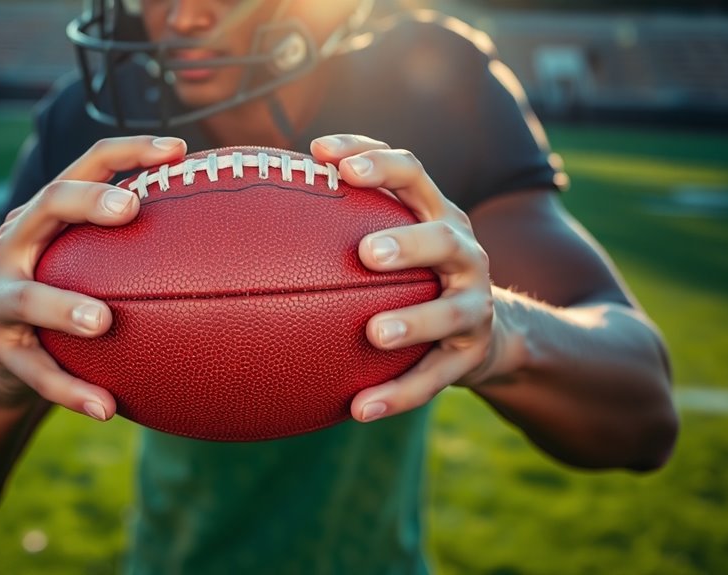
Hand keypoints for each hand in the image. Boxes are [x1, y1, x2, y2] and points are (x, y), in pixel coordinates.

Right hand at [0, 135, 186, 419]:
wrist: (9, 361)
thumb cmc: (73, 299)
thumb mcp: (97, 267)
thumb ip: (143, 249)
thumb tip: (238, 242)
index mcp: (49, 215)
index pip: (86, 165)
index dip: (130, 151)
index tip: (180, 150)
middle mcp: (16, 244)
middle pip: (47, 204)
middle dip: (86, 202)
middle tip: (129, 210)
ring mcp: (1, 297)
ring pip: (28, 297)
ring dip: (64, 307)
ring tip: (103, 322)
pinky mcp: (0, 350)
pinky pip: (37, 372)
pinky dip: (70, 390)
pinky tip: (106, 407)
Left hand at [311, 134, 497, 422]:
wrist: (480, 333)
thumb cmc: (411, 278)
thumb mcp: (392, 244)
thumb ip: (340, 226)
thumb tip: (247, 216)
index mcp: (436, 214)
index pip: (412, 172)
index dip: (371, 158)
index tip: (320, 153)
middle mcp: (464, 252)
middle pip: (443, 238)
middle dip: (408, 242)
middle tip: (366, 253)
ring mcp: (474, 304)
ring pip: (451, 311)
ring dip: (414, 321)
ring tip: (374, 333)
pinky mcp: (471, 354)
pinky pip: (435, 378)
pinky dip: (399, 394)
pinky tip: (359, 409)